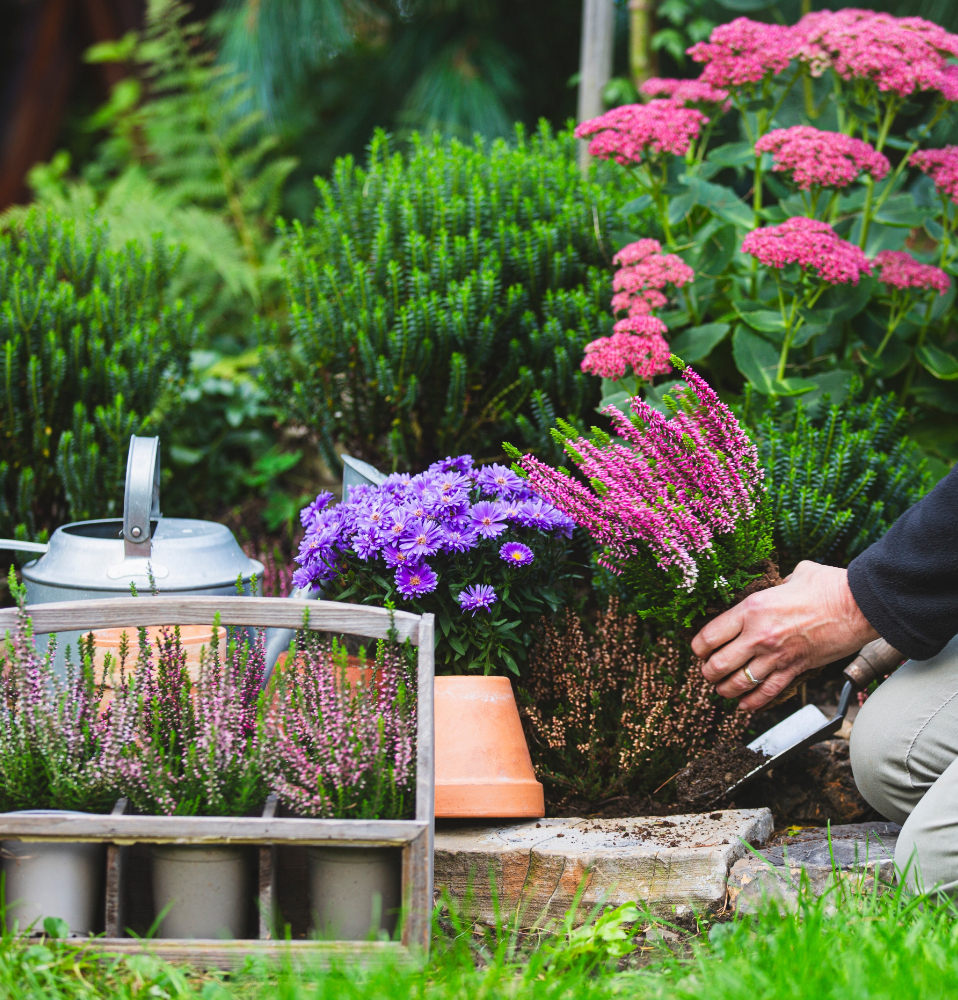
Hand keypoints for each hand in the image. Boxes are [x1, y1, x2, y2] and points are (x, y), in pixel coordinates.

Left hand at [692, 560, 878, 710]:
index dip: (698, 647)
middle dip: (707, 672)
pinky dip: (752, 703)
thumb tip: (778, 584)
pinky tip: (744, 705)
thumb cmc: (829, 585)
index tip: (699, 650)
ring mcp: (776, 656)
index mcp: (751, 609)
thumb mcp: (793, 575)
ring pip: (738, 683)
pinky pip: (767, 693)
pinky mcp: (795, 669)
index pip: (708, 636)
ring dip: (725, 690)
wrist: (859, 605)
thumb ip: (777, 584)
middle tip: (708, 672)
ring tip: (722, 689)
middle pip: (717, 665)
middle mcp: (758, 635)